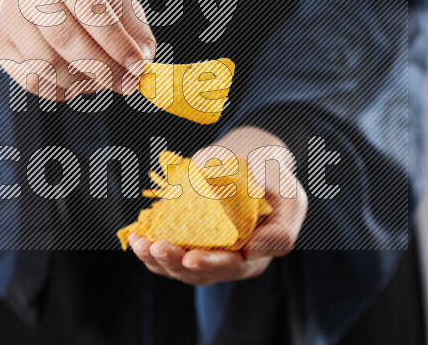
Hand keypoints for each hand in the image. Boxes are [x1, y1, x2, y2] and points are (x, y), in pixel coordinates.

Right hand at [0, 0, 155, 100]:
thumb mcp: (117, 1)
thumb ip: (135, 31)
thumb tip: (143, 61)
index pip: (89, 8)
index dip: (117, 43)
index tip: (139, 67)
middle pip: (63, 38)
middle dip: (101, 68)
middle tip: (125, 84)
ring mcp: (8, 14)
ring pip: (45, 65)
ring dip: (80, 81)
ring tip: (98, 77)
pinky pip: (32, 80)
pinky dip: (61, 90)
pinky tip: (76, 80)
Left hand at [129, 126, 307, 285]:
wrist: (250, 154)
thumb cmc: (274, 175)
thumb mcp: (290, 197)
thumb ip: (281, 230)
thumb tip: (256, 250)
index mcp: (254, 255)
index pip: (231, 267)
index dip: (210, 266)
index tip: (191, 259)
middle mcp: (226, 258)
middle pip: (197, 272)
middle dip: (175, 263)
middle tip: (158, 247)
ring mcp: (202, 248)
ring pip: (176, 265)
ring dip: (156, 258)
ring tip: (141, 244)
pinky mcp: (183, 235)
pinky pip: (163, 248)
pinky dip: (148, 245)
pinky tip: (136, 235)